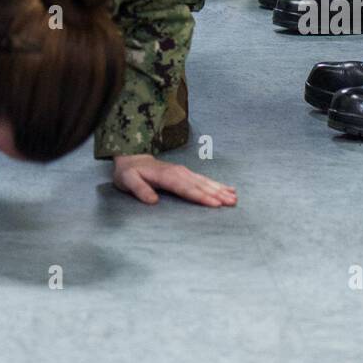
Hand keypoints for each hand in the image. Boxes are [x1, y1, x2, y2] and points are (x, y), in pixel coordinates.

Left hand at [112, 155, 236, 206]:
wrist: (130, 159)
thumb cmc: (128, 173)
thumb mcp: (127, 181)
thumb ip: (139, 190)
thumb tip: (152, 201)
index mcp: (166, 176)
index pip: (186, 188)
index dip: (200, 196)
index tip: (215, 204)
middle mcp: (178, 172)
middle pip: (199, 185)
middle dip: (217, 194)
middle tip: (232, 203)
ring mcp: (183, 172)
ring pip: (204, 181)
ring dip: (220, 189)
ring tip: (234, 197)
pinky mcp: (185, 173)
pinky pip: (203, 179)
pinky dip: (217, 184)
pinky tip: (228, 188)